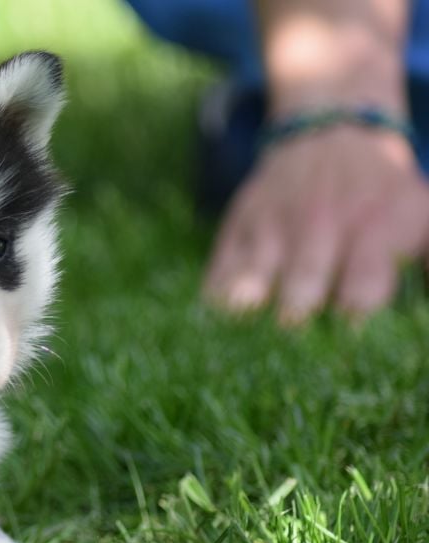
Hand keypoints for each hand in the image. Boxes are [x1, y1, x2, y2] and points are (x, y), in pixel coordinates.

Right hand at [203, 125, 428, 323]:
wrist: (329, 134)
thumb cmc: (381, 193)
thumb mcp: (422, 212)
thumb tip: (426, 320)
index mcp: (373, 226)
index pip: (363, 277)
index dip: (355, 307)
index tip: (349, 326)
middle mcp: (319, 222)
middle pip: (303, 275)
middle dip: (297, 306)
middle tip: (294, 323)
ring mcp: (272, 224)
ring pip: (253, 269)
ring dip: (246, 298)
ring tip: (245, 317)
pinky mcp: (238, 225)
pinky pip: (219, 265)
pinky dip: (216, 294)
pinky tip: (219, 316)